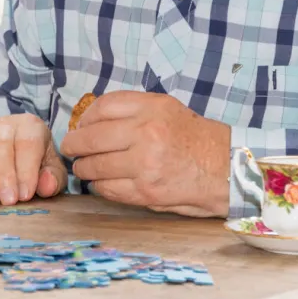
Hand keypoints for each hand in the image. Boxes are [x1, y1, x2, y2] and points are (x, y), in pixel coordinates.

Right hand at [0, 113, 67, 205]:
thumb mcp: (52, 170)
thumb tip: (47, 185)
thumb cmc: (38, 164)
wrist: (18, 157)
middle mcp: (1, 126)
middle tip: (8, 200)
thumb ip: (54, 178)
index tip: (26, 195)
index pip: (27, 142)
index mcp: (29, 126)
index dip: (26, 170)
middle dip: (2, 175)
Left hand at [59, 90, 230, 216]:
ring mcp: (144, 164)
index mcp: (152, 109)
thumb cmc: (194, 138)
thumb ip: (132, 110)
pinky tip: (101, 183)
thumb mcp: (167, 109)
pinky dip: (99, 186)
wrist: (227, 170)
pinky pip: (107, 188)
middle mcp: (147, 133)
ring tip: (84, 168)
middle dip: (74, 146)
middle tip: (70, 149)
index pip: (102, 108)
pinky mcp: (146, 191)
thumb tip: (90, 121)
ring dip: (83, 169)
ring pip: (94, 166)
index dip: (84, 119)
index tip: (79, 127)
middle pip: (91, 138)